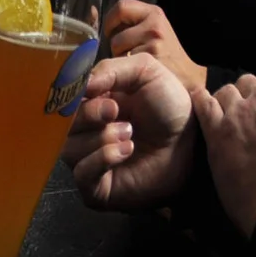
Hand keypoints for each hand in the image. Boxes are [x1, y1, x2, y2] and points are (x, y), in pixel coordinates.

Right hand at [63, 52, 195, 209]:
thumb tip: (82, 85)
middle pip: (61, 126)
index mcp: (87, 105)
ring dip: (99, 138)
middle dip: (87, 115)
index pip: (61, 102)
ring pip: (69, 149)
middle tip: (114, 111)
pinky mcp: (97, 187)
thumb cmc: (170, 107)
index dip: (72, 96)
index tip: (94, 90)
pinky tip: (126, 151)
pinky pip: (82, 174)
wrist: (194, 143)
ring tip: (129, 135)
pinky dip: (101, 159)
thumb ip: (111, 68)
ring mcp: (88, 161)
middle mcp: (83, 133)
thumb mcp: (146, 72)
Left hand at [103, 0, 204, 91]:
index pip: (121, 7)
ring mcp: (153, 39)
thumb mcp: (150, 31)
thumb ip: (127, 23)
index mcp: (154, 13)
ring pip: (116, 45)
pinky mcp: (150, 56)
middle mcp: (154, 23)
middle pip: (114, 28)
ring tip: (136, 61)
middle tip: (128, 51)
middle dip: (115, 41)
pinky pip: (122, 59)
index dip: (112, 20)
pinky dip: (125, 66)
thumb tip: (92, 12)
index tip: (113, 32)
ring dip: (119, 55)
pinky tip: (140, 70)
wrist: (188, 79)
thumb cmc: (164, 56)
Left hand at [195, 75, 255, 237]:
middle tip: (247, 114)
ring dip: (227, 101)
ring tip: (228, 118)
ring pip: (226, 91)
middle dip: (247, 95)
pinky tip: (202, 105)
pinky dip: (201, 101)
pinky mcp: (216, 130)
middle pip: (248, 82)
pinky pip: (202, 103)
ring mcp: (237, 114)